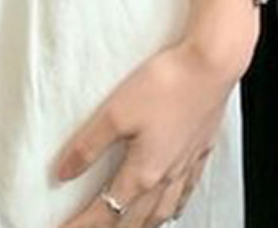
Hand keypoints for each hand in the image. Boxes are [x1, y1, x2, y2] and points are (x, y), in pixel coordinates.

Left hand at [52, 38, 241, 227]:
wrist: (211, 66)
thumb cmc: (168, 84)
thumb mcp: (115, 112)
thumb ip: (88, 146)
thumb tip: (65, 172)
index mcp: (142, 172)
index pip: (104, 212)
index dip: (81, 225)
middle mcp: (165, 177)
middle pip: (133, 220)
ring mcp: (185, 166)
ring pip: (161, 213)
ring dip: (141, 226)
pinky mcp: (200, 151)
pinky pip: (186, 193)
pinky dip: (174, 208)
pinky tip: (173, 208)